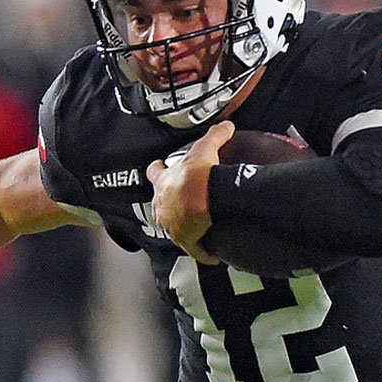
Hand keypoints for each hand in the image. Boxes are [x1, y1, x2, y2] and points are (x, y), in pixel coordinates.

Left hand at [148, 120, 233, 263]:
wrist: (201, 196)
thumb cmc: (197, 175)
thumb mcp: (205, 149)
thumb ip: (215, 136)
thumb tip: (226, 126)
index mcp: (164, 182)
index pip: (154, 173)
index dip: (157, 170)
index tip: (158, 167)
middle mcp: (163, 204)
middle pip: (160, 204)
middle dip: (168, 204)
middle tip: (182, 205)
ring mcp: (171, 223)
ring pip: (173, 228)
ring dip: (183, 228)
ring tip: (197, 229)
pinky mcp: (185, 239)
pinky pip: (194, 249)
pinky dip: (203, 252)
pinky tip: (211, 255)